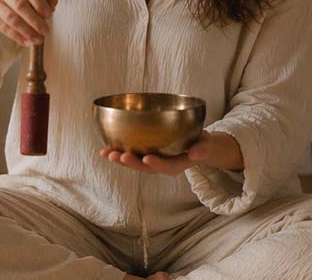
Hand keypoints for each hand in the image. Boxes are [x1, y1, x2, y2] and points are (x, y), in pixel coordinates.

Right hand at [0, 0, 58, 47]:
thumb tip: (53, 2)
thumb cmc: (16, 3)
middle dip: (35, 20)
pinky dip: (18, 37)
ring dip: (27, 31)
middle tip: (46, 31)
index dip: (40, 3)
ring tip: (38, 39)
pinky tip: (27, 42)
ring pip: (12, 18)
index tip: (49, 15)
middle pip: (20, 5)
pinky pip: (5, 28)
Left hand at [99, 131, 242, 175]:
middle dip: (133, 163)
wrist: (197, 147)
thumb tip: (196, 152)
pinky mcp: (146, 156)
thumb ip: (202, 149)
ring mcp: (153, 162)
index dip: (157, 164)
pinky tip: (105, 150)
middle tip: (121, 157)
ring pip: (135, 164)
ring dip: (121, 160)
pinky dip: (118, 154)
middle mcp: (162, 166)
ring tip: (106, 154)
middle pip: (146, 168)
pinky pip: (131, 156)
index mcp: (177, 165)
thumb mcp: (206, 146)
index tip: (147, 158)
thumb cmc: (201, 144)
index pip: (166, 167)